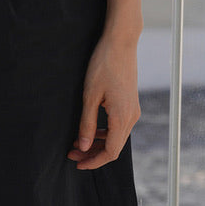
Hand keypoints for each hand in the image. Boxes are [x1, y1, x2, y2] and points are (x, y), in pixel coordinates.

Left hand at [67, 33, 140, 169]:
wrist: (121, 42)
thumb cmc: (103, 65)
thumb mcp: (90, 94)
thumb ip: (87, 122)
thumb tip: (83, 146)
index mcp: (122, 117)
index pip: (110, 152)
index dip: (93, 161)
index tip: (77, 163)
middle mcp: (131, 117)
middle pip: (114, 147)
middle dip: (92, 153)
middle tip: (72, 152)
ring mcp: (132, 110)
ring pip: (116, 137)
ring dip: (97, 142)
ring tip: (77, 142)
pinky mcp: (130, 103)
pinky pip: (118, 126)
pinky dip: (104, 131)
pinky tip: (90, 128)